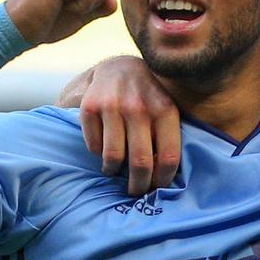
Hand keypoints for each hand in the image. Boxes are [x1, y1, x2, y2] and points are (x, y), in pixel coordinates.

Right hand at [5, 0, 118, 44]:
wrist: (18, 29)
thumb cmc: (49, 20)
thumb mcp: (84, 10)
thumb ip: (103, 1)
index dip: (95, 1)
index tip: (68, 2)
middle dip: (92, 2)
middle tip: (63, 3)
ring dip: (85, 5)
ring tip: (59, 2)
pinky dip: (80, 7)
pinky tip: (57, 3)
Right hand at [76, 56, 181, 195]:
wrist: (119, 67)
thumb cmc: (149, 98)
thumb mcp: (167, 109)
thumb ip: (169, 138)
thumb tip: (169, 180)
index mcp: (165, 109)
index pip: (168, 157)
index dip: (162, 180)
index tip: (157, 188)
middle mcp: (139, 106)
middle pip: (140, 162)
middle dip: (138, 185)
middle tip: (135, 191)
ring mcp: (113, 105)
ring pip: (113, 157)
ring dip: (113, 171)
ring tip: (114, 170)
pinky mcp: (90, 106)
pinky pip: (94, 146)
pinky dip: (97, 154)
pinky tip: (103, 148)